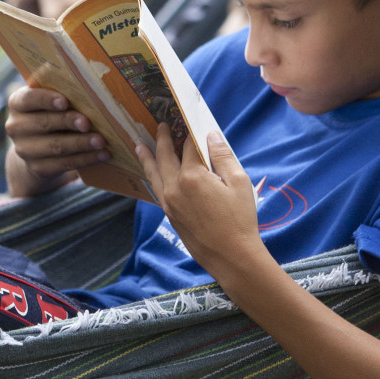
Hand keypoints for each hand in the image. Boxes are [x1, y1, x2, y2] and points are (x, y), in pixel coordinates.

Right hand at [5, 86, 109, 196]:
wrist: (37, 149)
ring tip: (101, 141)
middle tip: (87, 123)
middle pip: (44, 123)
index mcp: (18, 103)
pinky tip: (103, 154)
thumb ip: (63, 96)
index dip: (46, 99)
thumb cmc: (51, 114)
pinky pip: (64, 163)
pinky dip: (86, 158)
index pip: (28, 98)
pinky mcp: (38, 168)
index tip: (64, 102)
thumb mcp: (50, 103)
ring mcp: (25, 150)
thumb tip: (93, 95)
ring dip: (81, 143)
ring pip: (56, 146)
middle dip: (68, 122)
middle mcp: (16, 126)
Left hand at [136, 123, 260, 272]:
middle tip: (161, 125)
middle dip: (163, 139)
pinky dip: (152, 177)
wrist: (231, 256)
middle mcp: (175, 187)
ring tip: (140, 145)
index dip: (191, 133)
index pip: (189, 146)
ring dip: (148, 157)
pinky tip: (152, 173)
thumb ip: (222, 156)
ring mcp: (169, 202)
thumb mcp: (238, 182)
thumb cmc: (239, 219)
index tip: (190, 122)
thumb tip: (211, 135)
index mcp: (193, 176)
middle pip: (165, 156)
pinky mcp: (170, 215)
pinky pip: (156, 189)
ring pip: (154, 173)